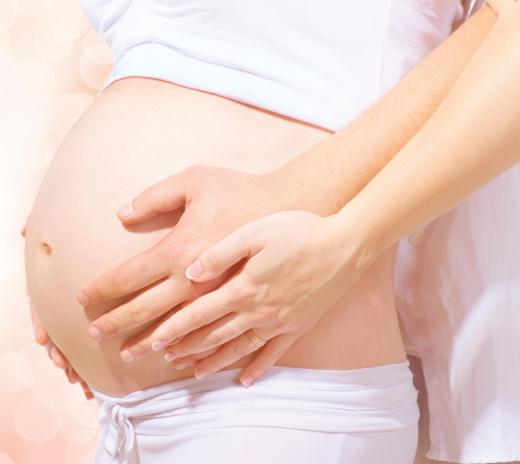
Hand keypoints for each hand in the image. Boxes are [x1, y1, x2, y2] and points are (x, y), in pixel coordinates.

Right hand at [23, 222, 92, 399]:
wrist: (106, 228)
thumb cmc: (85, 227)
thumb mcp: (69, 227)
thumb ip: (46, 230)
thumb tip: (25, 231)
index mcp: (59, 283)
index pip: (45, 304)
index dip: (43, 321)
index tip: (45, 339)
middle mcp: (69, 300)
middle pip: (60, 328)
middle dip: (61, 350)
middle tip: (65, 366)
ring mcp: (86, 311)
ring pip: (77, 341)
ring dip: (76, 361)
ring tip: (79, 380)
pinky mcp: (109, 317)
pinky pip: (99, 343)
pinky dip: (93, 362)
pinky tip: (93, 381)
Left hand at [77, 166, 293, 359]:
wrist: (322, 222)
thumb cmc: (258, 196)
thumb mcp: (201, 182)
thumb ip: (160, 201)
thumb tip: (124, 218)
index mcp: (189, 253)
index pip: (135, 278)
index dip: (106, 290)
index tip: (83, 302)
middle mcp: (211, 289)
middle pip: (161, 315)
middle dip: (131, 329)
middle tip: (111, 345)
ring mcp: (249, 310)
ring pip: (204, 338)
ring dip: (179, 350)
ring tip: (161, 359)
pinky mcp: (282, 321)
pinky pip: (255, 350)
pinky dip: (238, 363)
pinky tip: (224, 374)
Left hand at [155, 210, 359, 386]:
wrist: (344, 245)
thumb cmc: (298, 231)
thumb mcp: (254, 232)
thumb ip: (220, 254)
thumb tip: (190, 274)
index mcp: (242, 287)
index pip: (197, 314)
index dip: (172, 328)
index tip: (152, 341)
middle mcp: (257, 311)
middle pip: (212, 335)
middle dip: (184, 348)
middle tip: (162, 358)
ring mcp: (278, 322)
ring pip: (238, 348)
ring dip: (213, 361)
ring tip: (193, 370)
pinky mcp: (298, 326)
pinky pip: (273, 354)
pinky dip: (257, 369)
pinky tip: (245, 381)